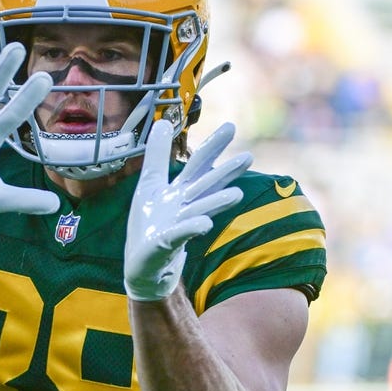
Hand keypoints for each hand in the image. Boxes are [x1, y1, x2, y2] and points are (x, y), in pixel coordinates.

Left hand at [124, 121, 252, 301]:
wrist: (144, 268)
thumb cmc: (150, 226)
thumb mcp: (149, 186)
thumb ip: (157, 156)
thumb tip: (163, 122)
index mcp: (180, 192)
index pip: (198, 166)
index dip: (212, 148)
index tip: (230, 127)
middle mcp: (184, 207)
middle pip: (205, 186)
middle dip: (225, 172)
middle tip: (247, 157)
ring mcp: (177, 227)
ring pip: (198, 211)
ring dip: (216, 203)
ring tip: (235, 194)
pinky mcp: (165, 246)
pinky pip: (179, 236)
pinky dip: (191, 230)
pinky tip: (203, 226)